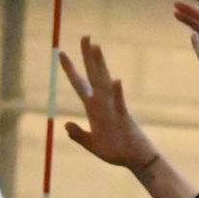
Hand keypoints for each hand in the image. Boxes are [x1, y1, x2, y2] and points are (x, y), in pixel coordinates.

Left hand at [60, 36, 156, 171]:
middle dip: (88, 57)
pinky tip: (116, 80)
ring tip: (96, 47)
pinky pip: (120, 104)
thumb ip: (79, 135)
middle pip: (93, 75)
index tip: (61, 52)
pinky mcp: (124, 119)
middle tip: (85, 36)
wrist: (137, 161)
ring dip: (100, 65)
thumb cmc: (117, 152)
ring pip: (105, 83)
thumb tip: (66, 124)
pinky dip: (118, 93)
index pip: (80, 84)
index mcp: (94, 109)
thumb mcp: (93, 145)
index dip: (70, 69)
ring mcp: (113, 109)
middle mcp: (103, 104)